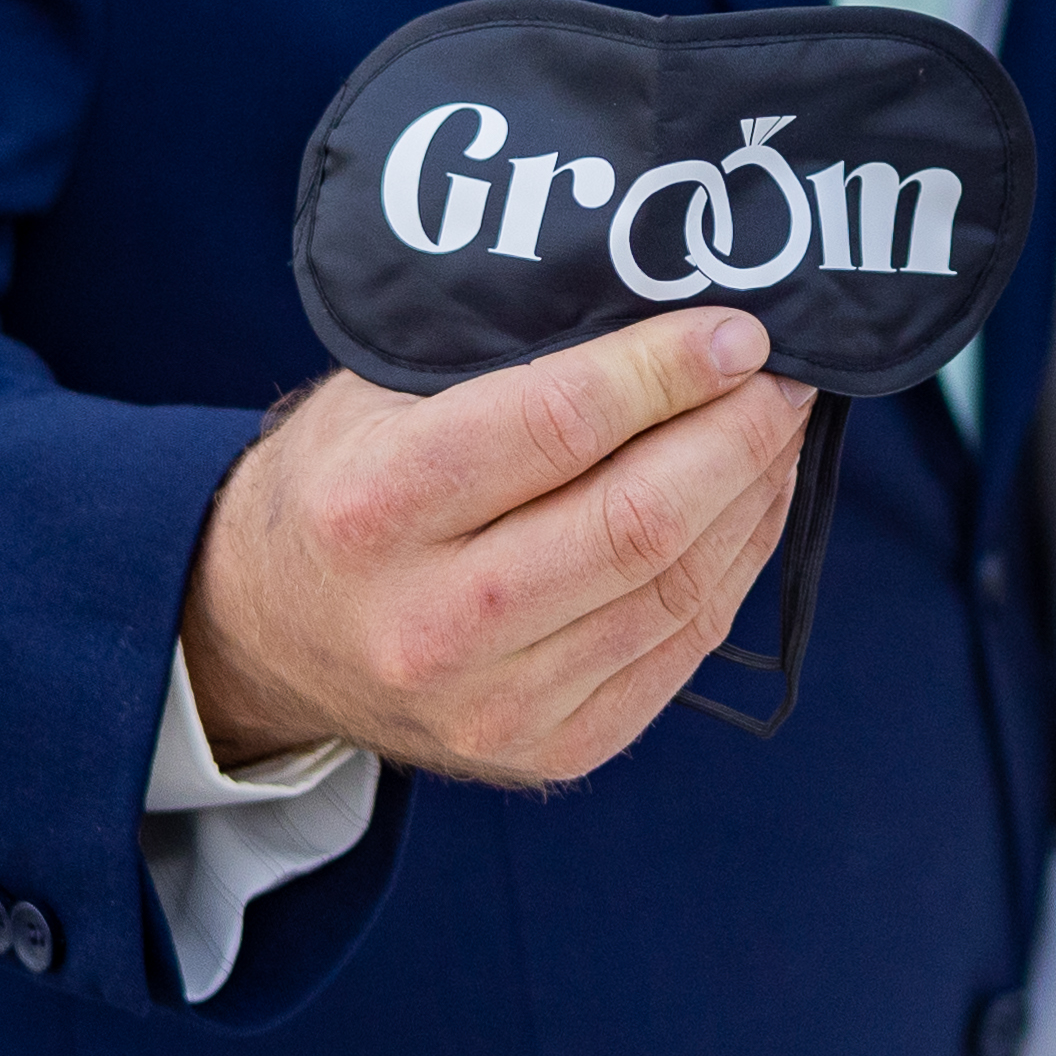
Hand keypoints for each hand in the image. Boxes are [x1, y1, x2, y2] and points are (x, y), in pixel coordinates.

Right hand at [180, 307, 818, 786]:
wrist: (269, 639)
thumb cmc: (340, 488)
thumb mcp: (374, 397)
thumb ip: (500, 359)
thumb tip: (666, 305)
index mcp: (377, 508)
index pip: (560, 424)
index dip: (669, 369)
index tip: (739, 330)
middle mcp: (432, 622)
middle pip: (638, 520)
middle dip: (737, 434)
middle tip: (787, 374)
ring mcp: (496, 704)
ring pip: (676, 588)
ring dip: (752, 496)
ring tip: (779, 427)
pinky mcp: (551, 750)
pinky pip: (681, 648)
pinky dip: (735, 565)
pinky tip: (752, 504)